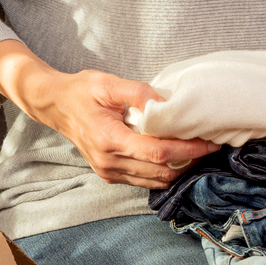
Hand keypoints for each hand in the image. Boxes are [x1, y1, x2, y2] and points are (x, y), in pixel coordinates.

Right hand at [0, 41, 217, 188]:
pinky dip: (164, 173)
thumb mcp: (107, 83)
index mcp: (109, 139)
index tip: (209, 142)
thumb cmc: (81, 91)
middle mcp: (109, 162)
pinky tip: (177, 158)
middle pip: (161, 172)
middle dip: (190, 161)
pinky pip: (144, 182)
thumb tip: (165, 103)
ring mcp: (108, 172)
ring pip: (155, 181)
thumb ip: (138, 92)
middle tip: (210, 146)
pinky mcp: (110, 175)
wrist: (55, 106)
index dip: (188, 151)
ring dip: (179, 170)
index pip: (158, 153)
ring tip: (197, 152)